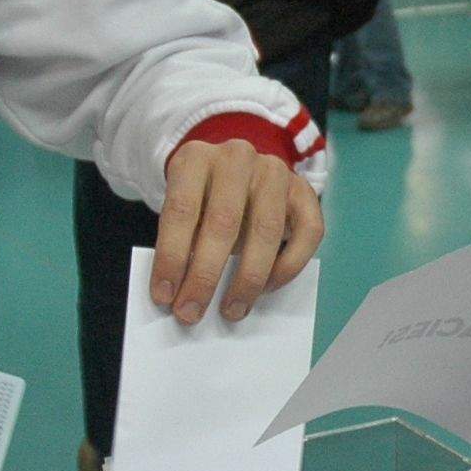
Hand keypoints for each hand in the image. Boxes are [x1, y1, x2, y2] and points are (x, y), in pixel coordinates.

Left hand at [155, 138, 322, 324]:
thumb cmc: (203, 200)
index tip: (163, 296)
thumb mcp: (183, 209)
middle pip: (223, 222)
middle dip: (205, 276)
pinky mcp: (303, 190)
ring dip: (248, 278)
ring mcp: (274, 171)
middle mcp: (237, 158)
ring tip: (232, 310)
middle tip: (192, 313)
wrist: (237, 172)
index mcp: (195, 158)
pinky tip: (267, 288)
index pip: (181, 210)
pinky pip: (307, 232)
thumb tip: (179, 292)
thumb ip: (181, 241)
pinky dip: (288, 267)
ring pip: (266, 230)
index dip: (171, 257)